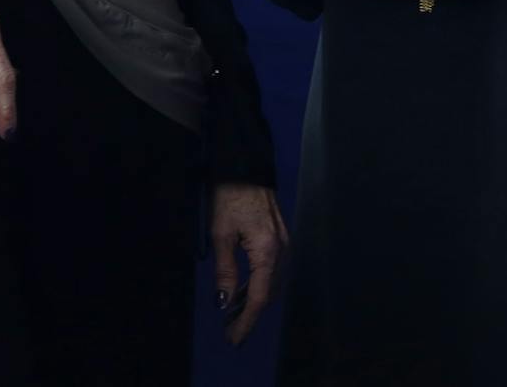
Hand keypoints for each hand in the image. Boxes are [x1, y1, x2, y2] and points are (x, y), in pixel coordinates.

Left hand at [210, 182, 286, 344]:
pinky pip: (273, 273)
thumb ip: (225, 270)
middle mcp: (282, 252)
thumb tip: (225, 301)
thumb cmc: (229, 197)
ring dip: (255, 302)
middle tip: (230, 332)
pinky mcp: (281, 240)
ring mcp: (284, 246)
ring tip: (234, 317)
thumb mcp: (221, 234)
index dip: (246, 321)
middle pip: (269, 294)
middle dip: (250, 315)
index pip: (259, 297)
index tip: (234, 338)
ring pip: (272, 285)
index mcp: (268, 251)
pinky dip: (260, 287)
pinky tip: (244, 293)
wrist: (245, 167)